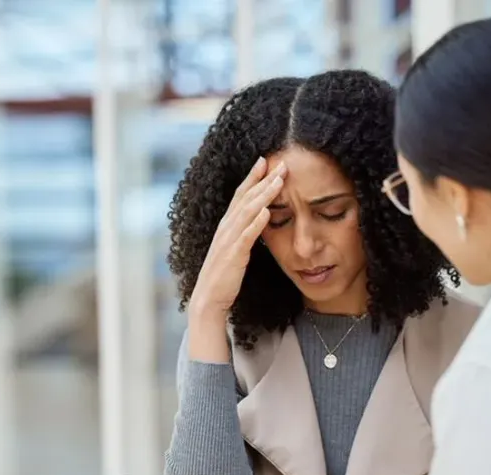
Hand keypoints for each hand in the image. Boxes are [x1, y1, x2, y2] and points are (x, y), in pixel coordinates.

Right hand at [188, 156, 285, 320]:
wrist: (209, 299)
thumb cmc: (223, 276)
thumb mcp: (234, 248)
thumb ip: (243, 233)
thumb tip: (258, 219)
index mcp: (226, 225)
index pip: (240, 194)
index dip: (252, 177)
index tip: (265, 160)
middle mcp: (225, 228)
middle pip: (246, 197)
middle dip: (264, 179)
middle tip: (281, 163)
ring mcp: (228, 240)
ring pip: (248, 211)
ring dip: (264, 194)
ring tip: (279, 180)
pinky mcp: (233, 255)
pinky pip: (246, 236)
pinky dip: (256, 222)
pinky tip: (267, 212)